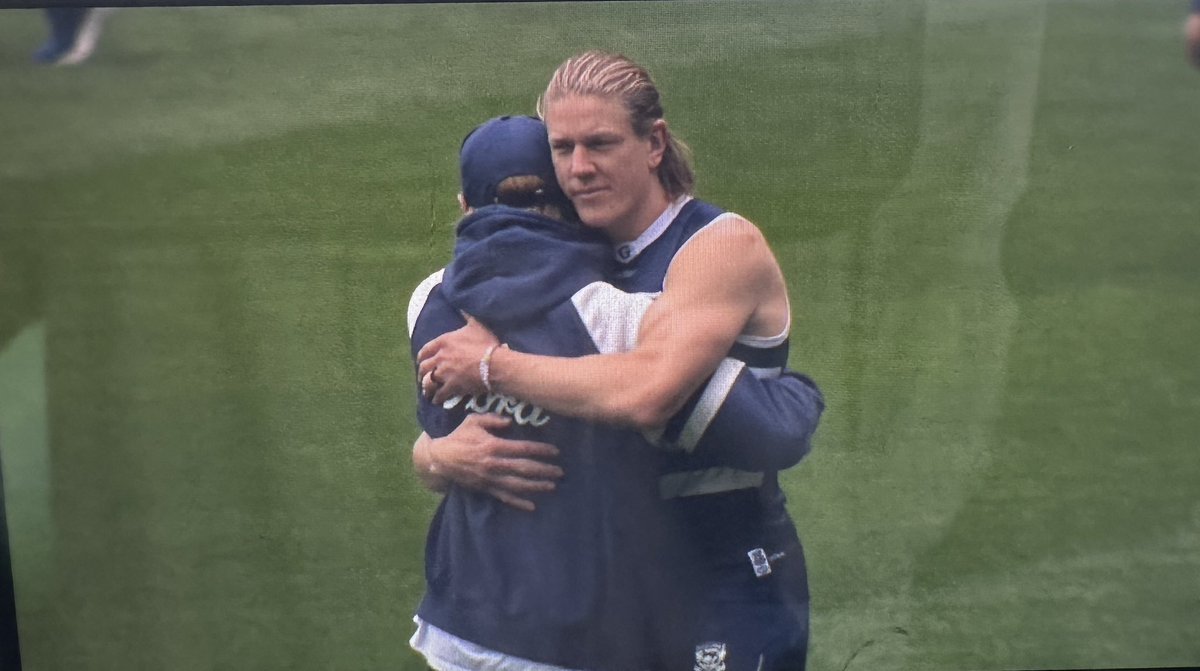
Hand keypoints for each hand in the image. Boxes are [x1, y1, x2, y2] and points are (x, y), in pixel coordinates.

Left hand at [417, 316, 499, 403]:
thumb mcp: (476, 325)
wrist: (494, 364)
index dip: (421, 356)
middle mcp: (440, 357)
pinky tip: (436, 400)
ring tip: (427, 391)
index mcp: (444, 341)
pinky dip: (436, 398)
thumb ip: (467, 316)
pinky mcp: (451, 386)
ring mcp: (444, 373)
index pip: (425, 350)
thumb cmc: (487, 343)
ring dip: (426, 387)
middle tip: (422, 377)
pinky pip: (439, 394)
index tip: (420, 360)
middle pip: (424, 367)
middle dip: (422, 372)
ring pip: (428, 382)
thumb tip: (463, 307)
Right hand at [422, 413, 561, 511]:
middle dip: (544, 470)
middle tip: (560, 472)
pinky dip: (518, 503)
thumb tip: (510, 421)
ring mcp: (490, 479)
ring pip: (518, 485)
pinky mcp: (485, 489)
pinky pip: (504, 497)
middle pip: (524, 468)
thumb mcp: (473, 421)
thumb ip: (492, 419)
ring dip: (536, 486)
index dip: (541, 450)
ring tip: (552, 486)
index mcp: (493, 446)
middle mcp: (494, 464)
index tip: (555, 451)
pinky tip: (532, 506)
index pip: (523, 449)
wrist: (440, 459)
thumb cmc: (459, 437)